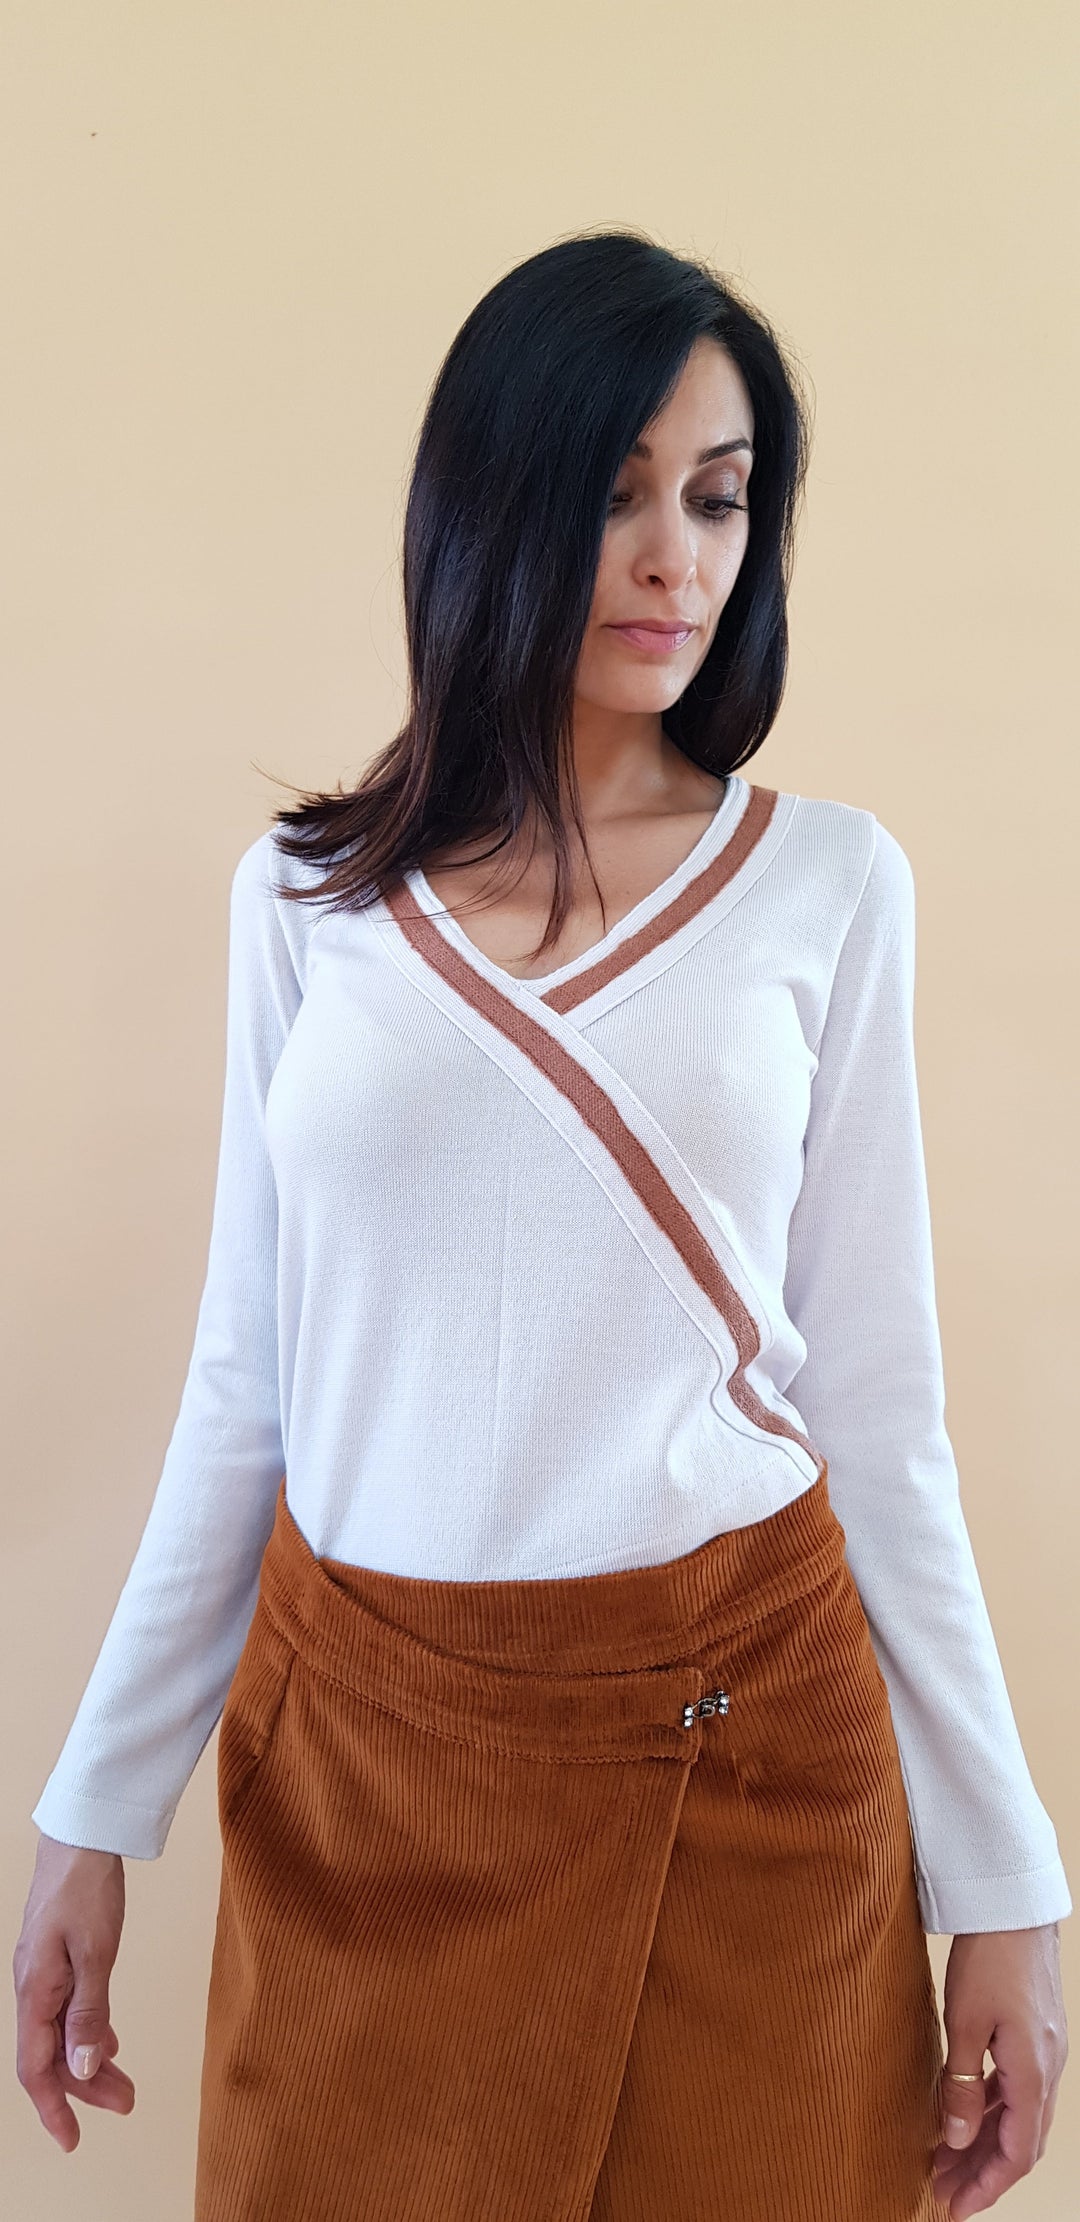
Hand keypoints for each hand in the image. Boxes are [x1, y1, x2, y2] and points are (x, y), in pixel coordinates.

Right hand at [13, 1833, 135, 2150]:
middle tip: (125, 2104)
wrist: (80, 1836)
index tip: (72, 2141)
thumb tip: (85, 2068)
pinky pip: (68, 2010)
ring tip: (125, 2084)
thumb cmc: (85, 1887)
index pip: (36, 2069)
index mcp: (34, 1991)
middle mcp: (33, 1987)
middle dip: (85, 2088)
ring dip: (91, 2061)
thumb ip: (89, 2013)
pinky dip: (89, 2031)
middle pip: (51, 2057)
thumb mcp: (96, 1953)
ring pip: (61, 2034)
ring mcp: (44, 1972)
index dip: (54, 2109)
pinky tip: (109, 2041)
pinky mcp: (58, 1957)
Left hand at [931, 1923, 1067, 2216]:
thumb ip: (960, 2083)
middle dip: (981, 2172)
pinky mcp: (1035, 2037)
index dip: (987, 2186)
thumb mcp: (964, 2021)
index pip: (1017, 2153)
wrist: (1015, 1906)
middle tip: (941, 2191)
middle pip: (1019, 2142)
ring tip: (943, 2160)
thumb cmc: (989, 1957)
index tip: (955, 2208)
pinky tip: (963, 2115)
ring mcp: (1045, 2054)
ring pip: (1019, 2117)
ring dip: (984, 2143)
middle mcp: (1047, 2070)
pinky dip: (992, 2112)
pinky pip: (1017, 2091)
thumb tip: (954, 2138)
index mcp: (1033, 2073)